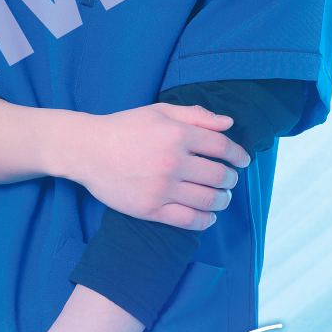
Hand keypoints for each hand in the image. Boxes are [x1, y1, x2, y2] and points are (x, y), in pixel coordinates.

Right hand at [71, 103, 249, 230]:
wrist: (88, 150)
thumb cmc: (124, 128)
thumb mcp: (159, 111)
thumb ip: (195, 115)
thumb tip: (228, 122)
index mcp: (177, 134)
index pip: (222, 147)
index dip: (239, 155)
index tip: (243, 160)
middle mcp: (172, 162)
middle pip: (219, 176)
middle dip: (231, 179)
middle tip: (230, 179)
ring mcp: (162, 188)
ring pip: (208, 200)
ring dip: (222, 200)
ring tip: (221, 197)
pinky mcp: (151, 209)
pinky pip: (189, 220)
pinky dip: (205, 220)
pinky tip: (208, 215)